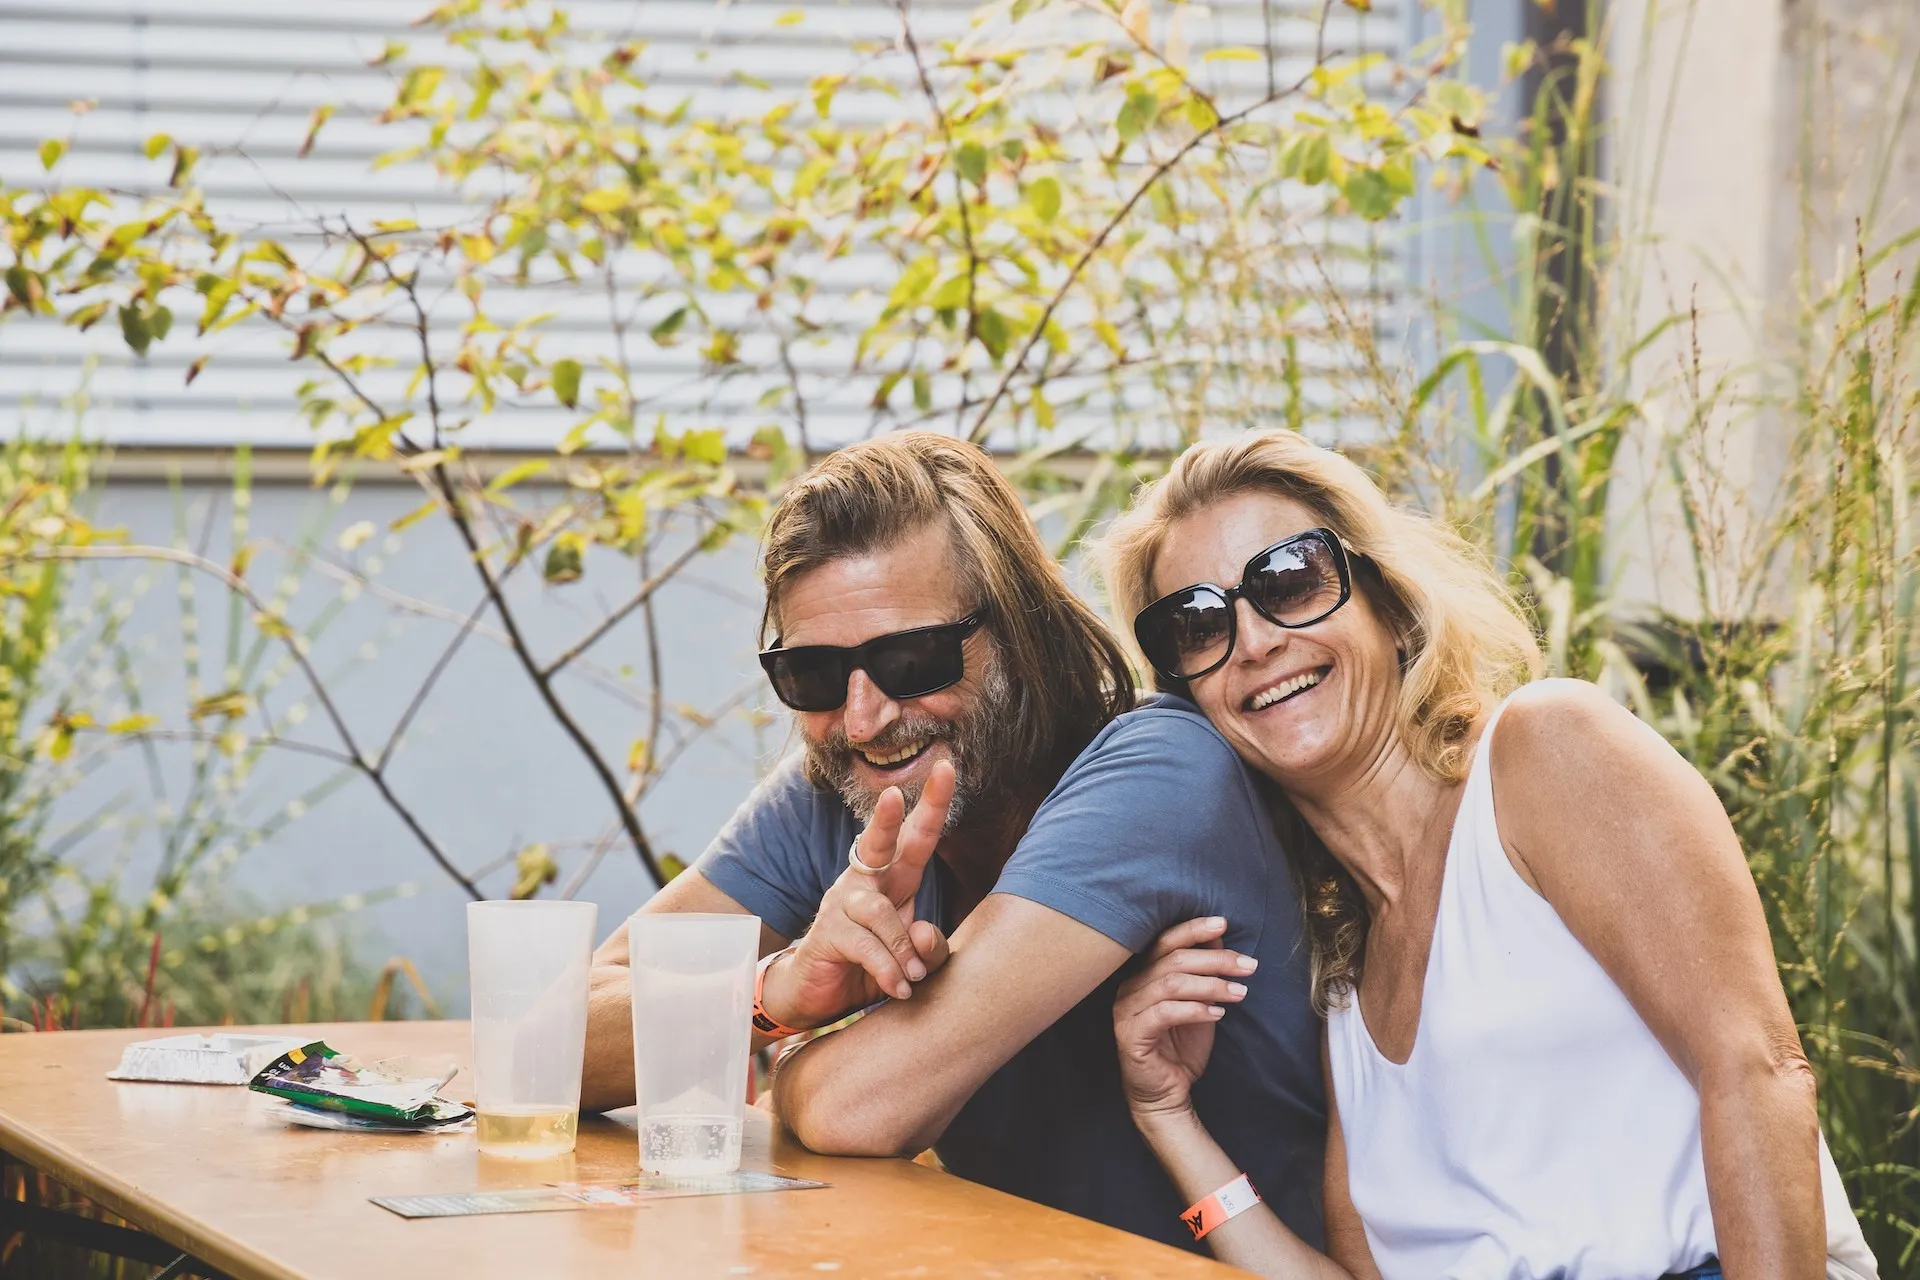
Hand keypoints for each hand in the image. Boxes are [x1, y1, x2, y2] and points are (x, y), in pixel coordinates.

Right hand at [761, 760, 956, 1031]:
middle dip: (889, 817)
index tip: (948, 767)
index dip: (932, 804)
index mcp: (891, 879)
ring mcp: (841, 905)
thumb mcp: (912, 961)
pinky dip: (887, 969)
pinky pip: (864, 945)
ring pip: (880, 912)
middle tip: (895, 793)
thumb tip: (922, 932)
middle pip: (878, 843)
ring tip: (914, 978)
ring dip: (902, 947)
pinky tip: (899, 988)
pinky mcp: (826, 933)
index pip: (915, 838)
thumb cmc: (870, 967)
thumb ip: (928, 949)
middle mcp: (864, 882)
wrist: (817, 995)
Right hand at [1113, 916, 1253, 1123]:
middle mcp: (1130, 988)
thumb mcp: (1200, 1004)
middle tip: (1248, 966)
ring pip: (1171, 984)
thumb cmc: (1181, 1047)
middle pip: (1173, 959)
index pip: (1165, 941)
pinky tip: (1218, 1014)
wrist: (1165, 1093)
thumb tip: (1219, 938)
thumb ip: (1204, 974)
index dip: (1193, 929)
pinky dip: (1194, 1009)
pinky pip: (1164, 1013)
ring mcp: (1127, 1010)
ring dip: (1211, 985)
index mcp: (1143, 975)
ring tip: (1239, 992)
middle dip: (1215, 959)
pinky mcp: (1131, 1034)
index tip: (1223, 923)